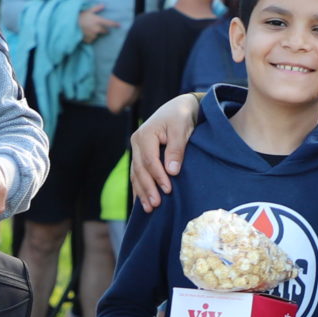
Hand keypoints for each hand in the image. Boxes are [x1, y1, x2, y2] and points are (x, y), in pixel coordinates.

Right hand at [76, 4, 116, 43]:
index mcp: (98, 21)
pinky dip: (90, 37)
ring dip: (95, 33)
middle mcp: (97, 29)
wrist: (70, 25)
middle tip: (98, 26)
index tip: (119, 25)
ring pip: (97, 35)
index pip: (109, 23)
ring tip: (88, 29)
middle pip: (105, 31)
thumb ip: (96, 8)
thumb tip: (103, 5)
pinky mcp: (88, 40)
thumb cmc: (79, 16)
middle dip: (103, 29)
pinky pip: (91, 39)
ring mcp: (93, 35)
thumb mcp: (87, 11)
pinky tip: (85, 33)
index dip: (115, 24)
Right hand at [129, 93, 204, 209]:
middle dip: (147, 188)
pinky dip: (140, 188)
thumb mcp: (181, 129)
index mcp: (145, 135)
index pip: (149, 160)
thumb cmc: (181, 116)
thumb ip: (176, 149)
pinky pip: (137, 173)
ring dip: (142, 192)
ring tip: (149, 209)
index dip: (158, 176)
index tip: (168, 190)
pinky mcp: (141, 154)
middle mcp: (137, 142)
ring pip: (136, 174)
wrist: (179, 107)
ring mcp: (137, 149)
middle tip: (156, 205)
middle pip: (139, 170)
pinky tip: (142, 202)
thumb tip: (171, 171)